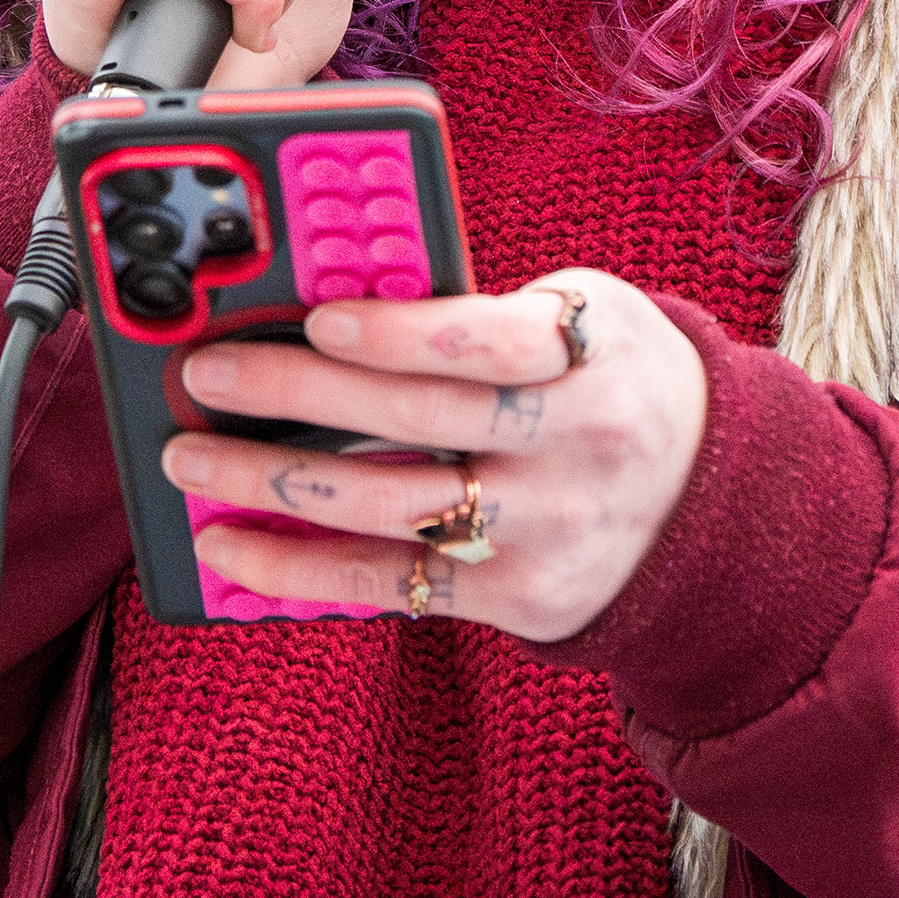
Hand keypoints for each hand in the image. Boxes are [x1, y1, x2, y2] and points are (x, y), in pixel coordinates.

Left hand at [164, 271, 705, 640]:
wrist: (708, 501)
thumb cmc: (613, 378)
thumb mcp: (588, 314)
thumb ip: (487, 308)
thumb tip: (342, 298)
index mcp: (595, 358)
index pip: (492, 343)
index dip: (401, 332)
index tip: (318, 316)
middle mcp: (574, 450)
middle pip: (417, 422)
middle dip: (295, 394)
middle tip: (206, 373)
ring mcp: (543, 533)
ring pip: (387, 509)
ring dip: (271, 482)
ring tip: (191, 457)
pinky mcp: (514, 599)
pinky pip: (389, 588)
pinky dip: (298, 570)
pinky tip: (231, 546)